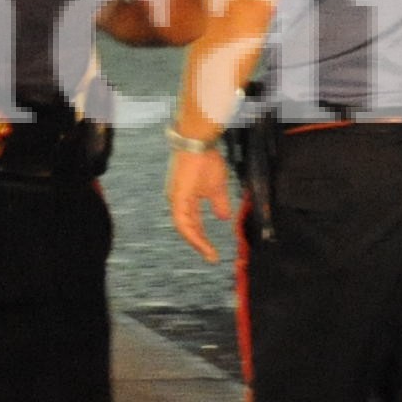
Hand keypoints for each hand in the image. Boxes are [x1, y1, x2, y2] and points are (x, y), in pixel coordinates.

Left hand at [168, 139, 236, 263]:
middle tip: (212, 258)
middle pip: (187, 229)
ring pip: (183, 227)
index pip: (192, 224)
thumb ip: (219, 204)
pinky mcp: (177, 197)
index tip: (213, 252)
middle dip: (200, 244)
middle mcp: (178, 202)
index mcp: (185, 200)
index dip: (202, 238)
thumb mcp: (217, 188)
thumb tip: (225, 218)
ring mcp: (176, 199)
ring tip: (209, 254)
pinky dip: (191, 232)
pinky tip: (201, 242)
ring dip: (196, 242)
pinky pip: (182, 220)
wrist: (200, 143)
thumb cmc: (206, 160)